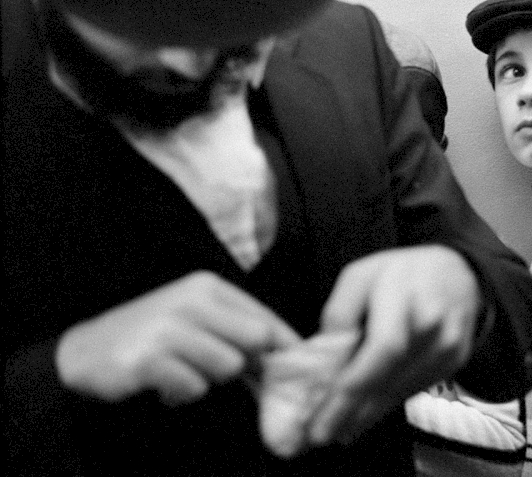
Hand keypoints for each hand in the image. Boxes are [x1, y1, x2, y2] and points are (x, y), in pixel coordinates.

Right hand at [56, 271, 299, 404]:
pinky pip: (194, 387)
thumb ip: (238, 332)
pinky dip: (183, 393)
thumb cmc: (151, 335)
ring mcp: (169, 328)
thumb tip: (286, 359)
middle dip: (247, 362)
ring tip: (182, 372)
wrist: (84, 351)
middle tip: (222, 371)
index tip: (297, 365)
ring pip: (228, 366)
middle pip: (255, 340)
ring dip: (209, 379)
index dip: (286, 344)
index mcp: (207, 287)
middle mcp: (190, 301)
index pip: (264, 317)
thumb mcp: (195, 320)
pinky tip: (163, 384)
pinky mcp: (150, 358)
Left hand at [308, 244, 482, 445]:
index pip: (383, 348)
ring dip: (367, 415)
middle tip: (320, 434)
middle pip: (390, 377)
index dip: (354, 385)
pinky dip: (387, 405)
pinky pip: (414, 389)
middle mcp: (433, 323)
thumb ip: (340, 313)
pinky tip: (363, 417)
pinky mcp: (455, 361)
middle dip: (352, 410)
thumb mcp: (360, 275)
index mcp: (405, 294)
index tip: (323, 412)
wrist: (458, 273)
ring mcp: (449, 345)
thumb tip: (326, 359)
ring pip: (401, 390)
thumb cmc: (401, 273)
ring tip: (336, 431)